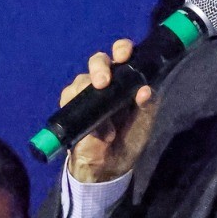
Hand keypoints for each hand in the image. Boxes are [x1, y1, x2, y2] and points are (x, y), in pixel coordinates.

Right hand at [61, 38, 158, 183]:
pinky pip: (69, 95)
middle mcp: (105, 83)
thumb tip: (146, 90)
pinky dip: (76, 101)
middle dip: (100, 65)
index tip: (124, 55)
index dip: (122, 49)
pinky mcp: (71, 107)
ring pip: (82, 78)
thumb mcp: (143, 125)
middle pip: (98, 60)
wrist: (106, 168)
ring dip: (87, 86)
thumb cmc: (127, 141)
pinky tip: (89, 120)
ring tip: (100, 111)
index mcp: (125, 82)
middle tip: (103, 81)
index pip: (122, 55)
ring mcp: (87, 94)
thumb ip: (147, 107)